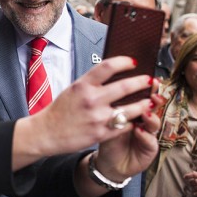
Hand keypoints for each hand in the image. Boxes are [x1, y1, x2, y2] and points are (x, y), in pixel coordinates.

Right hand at [13, 57, 159, 174]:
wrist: (47, 133)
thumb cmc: (60, 110)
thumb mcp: (73, 89)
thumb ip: (92, 83)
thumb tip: (114, 73)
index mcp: (82, 85)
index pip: (108, 66)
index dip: (124, 62)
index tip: (133, 62)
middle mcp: (91, 100)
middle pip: (125, 86)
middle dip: (142, 82)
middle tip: (150, 80)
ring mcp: (98, 118)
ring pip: (132, 108)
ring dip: (144, 103)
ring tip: (149, 101)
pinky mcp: (102, 134)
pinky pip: (125, 126)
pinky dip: (133, 121)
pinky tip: (135, 118)